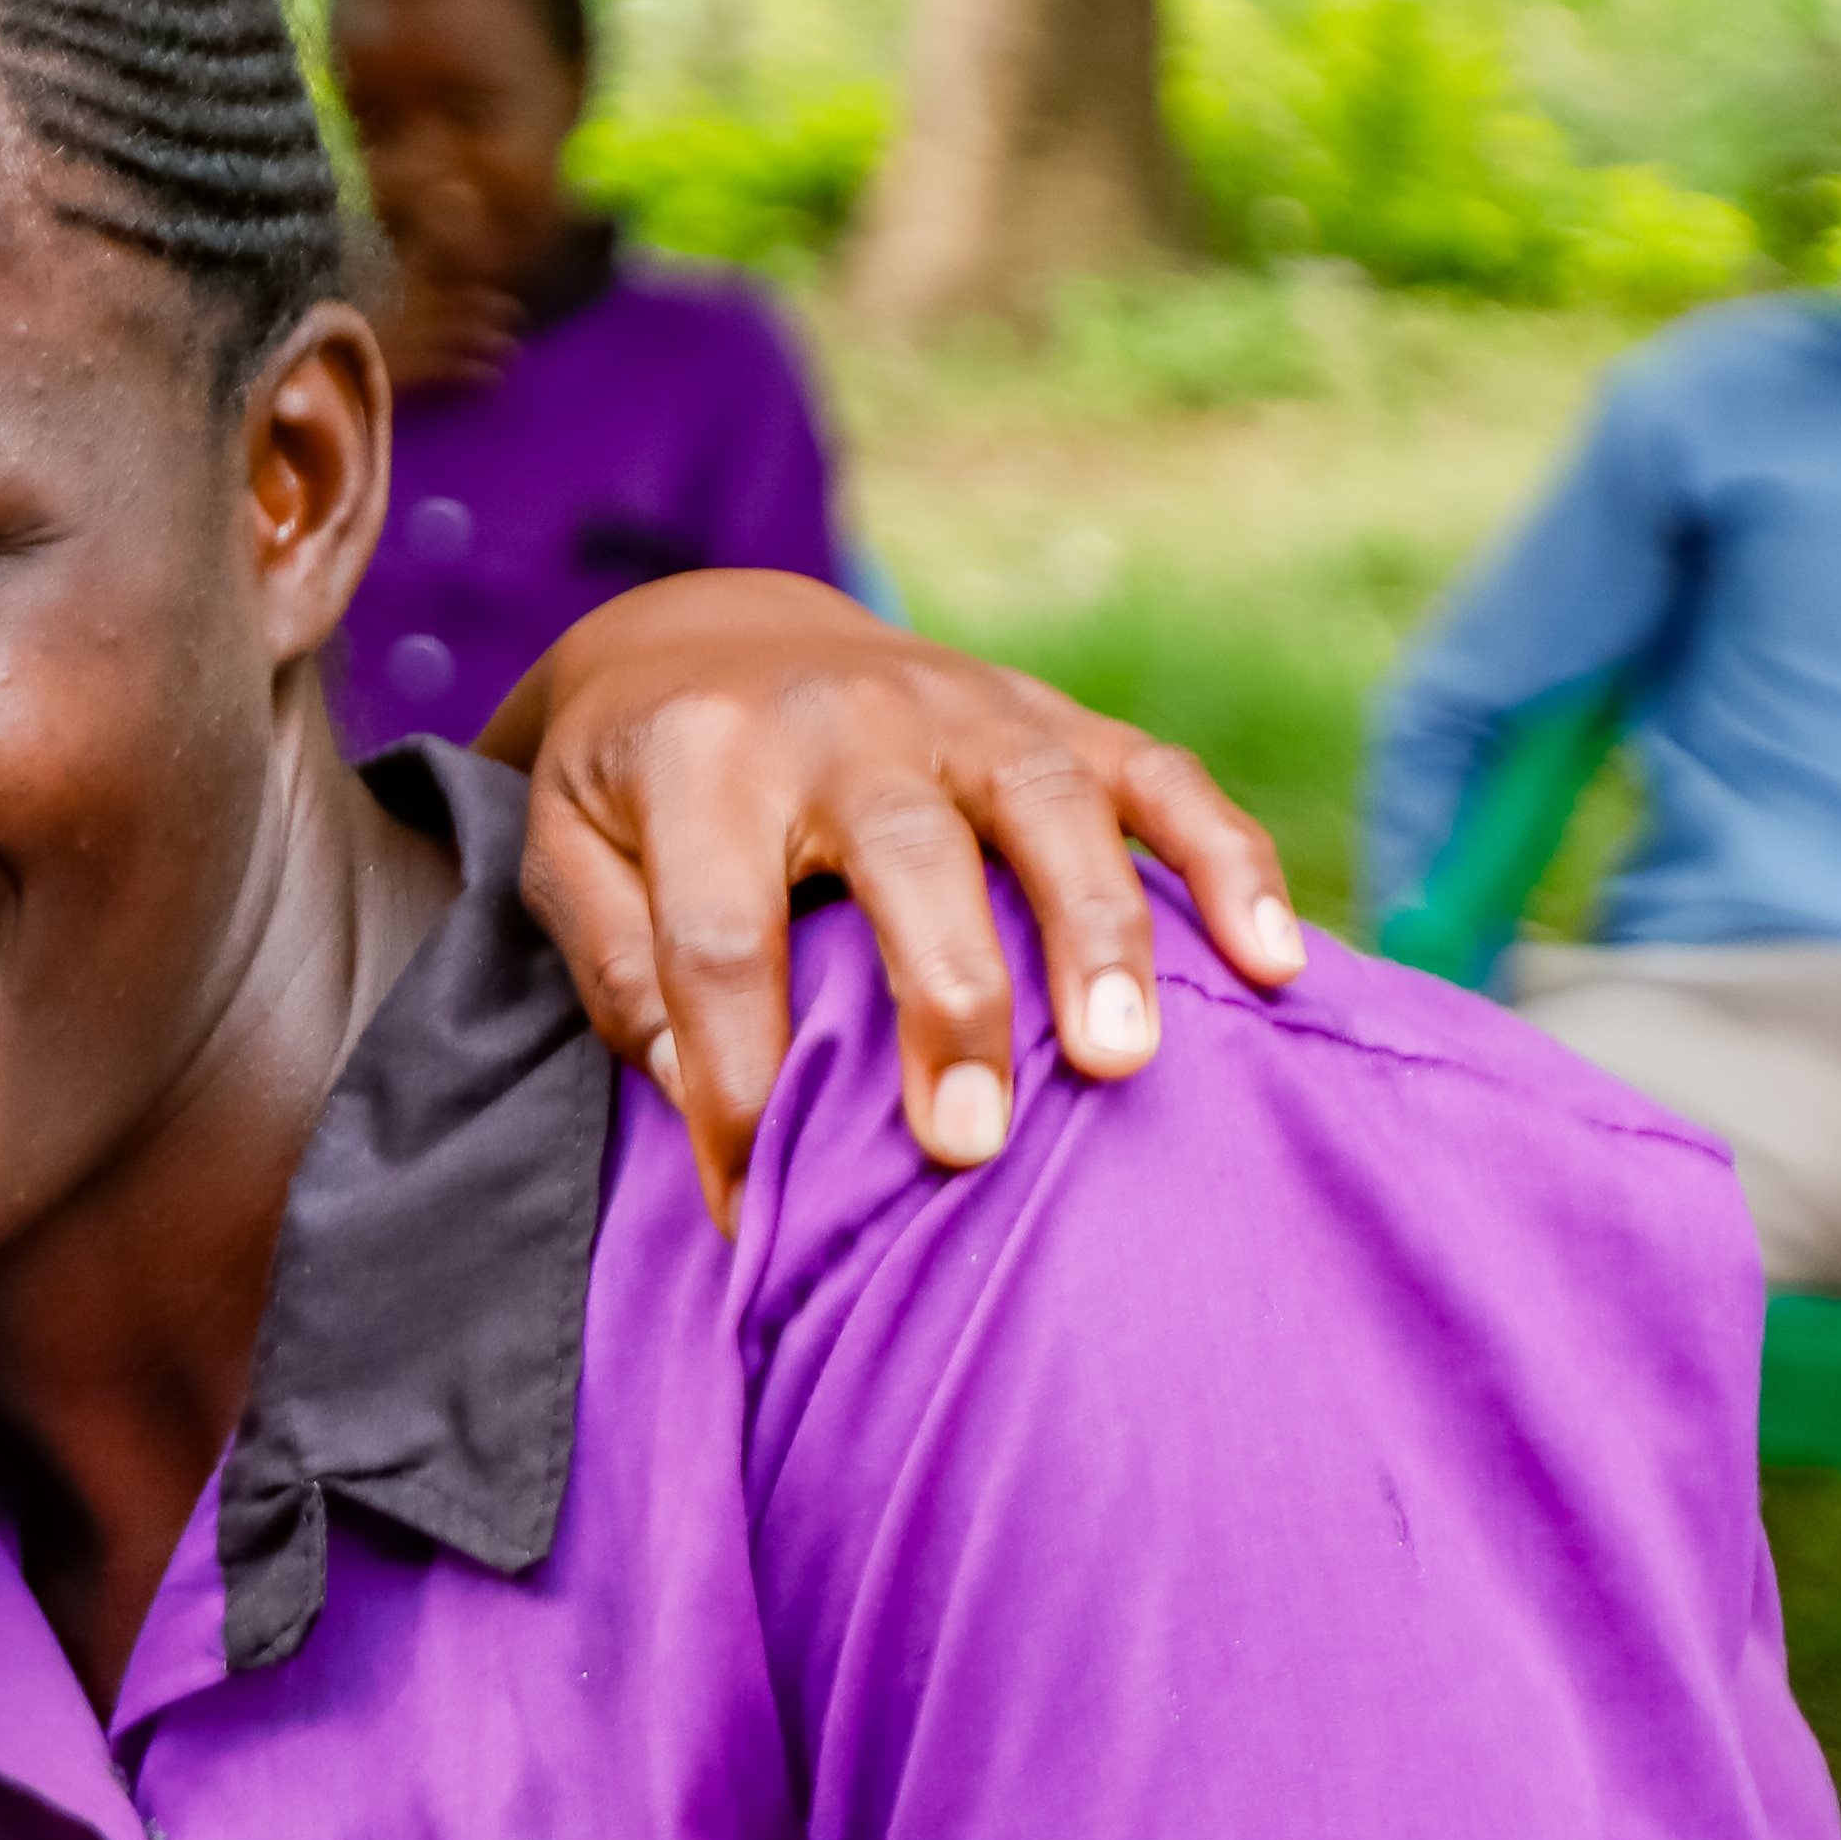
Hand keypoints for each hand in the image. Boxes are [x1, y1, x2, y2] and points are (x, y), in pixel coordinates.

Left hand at [474, 570, 1308, 1220]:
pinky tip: (1274, 963)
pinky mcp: (1057, 715)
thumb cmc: (641, 783)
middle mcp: (847, 717)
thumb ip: (611, 962)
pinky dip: (1227, 864)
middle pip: (906, 858)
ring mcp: (967, 707)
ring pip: (1050, 808)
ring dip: (1095, 934)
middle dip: (943, 1001)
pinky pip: (1161, 779)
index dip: (733, 1080)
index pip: (719, 937)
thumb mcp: (566, 850)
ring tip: (1120, 1061)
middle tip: (967, 1139)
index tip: (748, 1206)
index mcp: (703, 756)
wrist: (718, 633)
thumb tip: (690, 1087)